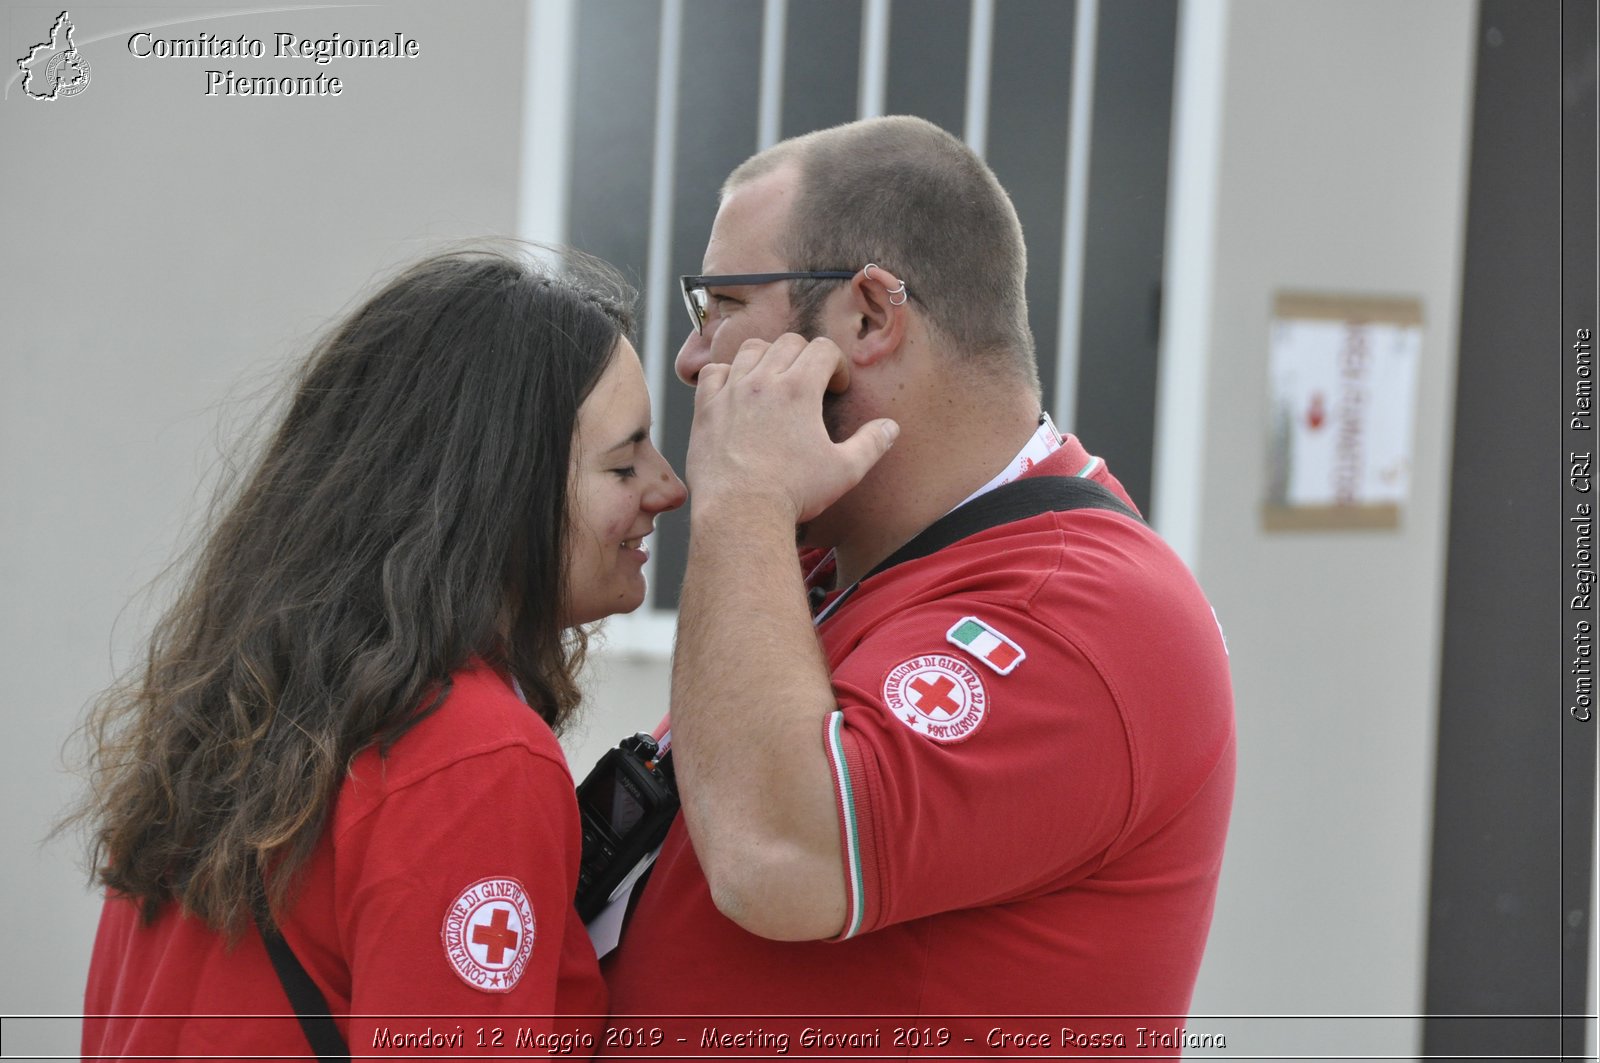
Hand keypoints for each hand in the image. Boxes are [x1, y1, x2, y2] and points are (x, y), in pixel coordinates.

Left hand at [686, 334, 898, 522]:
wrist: (740, 512)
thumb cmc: (793, 492)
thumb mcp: (845, 471)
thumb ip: (871, 444)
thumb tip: (890, 427)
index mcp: (799, 389)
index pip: (823, 348)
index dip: (835, 364)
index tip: (835, 388)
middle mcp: (763, 381)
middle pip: (788, 343)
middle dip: (805, 356)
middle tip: (809, 383)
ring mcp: (731, 392)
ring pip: (750, 349)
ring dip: (767, 357)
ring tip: (774, 381)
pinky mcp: (706, 408)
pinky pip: (713, 372)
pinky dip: (726, 374)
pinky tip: (736, 392)